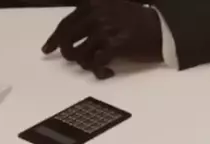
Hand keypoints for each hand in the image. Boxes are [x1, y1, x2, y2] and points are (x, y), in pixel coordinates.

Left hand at [42, 0, 163, 79]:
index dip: (54, 38)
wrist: (162, 29)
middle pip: (68, 38)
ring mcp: (105, 30)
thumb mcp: (112, 9)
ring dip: (86, 64)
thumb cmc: (139, 22)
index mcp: (94, 4)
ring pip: (80, 54)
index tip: (47, 49)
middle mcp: (96, 14)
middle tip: (72, 61)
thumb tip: (73, 34)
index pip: (66, 23)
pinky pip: (96, 63)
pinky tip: (107, 72)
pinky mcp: (115, 45)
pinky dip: (99, 71)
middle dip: (67, 53)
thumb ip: (93, 16)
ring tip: (97, 66)